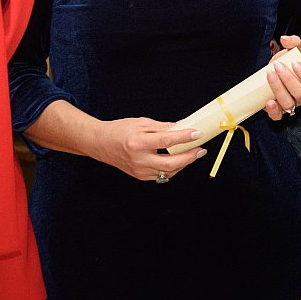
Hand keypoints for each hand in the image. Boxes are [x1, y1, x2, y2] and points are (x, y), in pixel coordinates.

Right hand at [90, 117, 206, 180]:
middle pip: (170, 164)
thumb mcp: (141, 123)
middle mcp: (138, 159)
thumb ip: (163, 127)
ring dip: (183, 164)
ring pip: (168, 173)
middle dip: (190, 157)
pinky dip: (172, 169)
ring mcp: (139, 170)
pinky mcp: (139, 177)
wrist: (100, 143)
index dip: (184, 138)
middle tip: (201, 149)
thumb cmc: (119, 130)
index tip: (197, 134)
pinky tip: (178, 160)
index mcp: (138, 142)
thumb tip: (183, 126)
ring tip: (193, 153)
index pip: (166, 141)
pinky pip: (161, 176)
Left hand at [264, 35, 300, 120]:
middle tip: (277, 66)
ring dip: (278, 90)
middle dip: (288, 80)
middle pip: (300, 93)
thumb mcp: (296, 51)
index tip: (294, 63)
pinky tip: (268, 102)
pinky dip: (273, 111)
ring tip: (270, 75)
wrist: (283, 72)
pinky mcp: (280, 110)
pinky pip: (278, 116)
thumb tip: (284, 39)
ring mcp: (293, 104)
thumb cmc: (292, 62)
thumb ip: (294, 42)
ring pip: (289, 104)